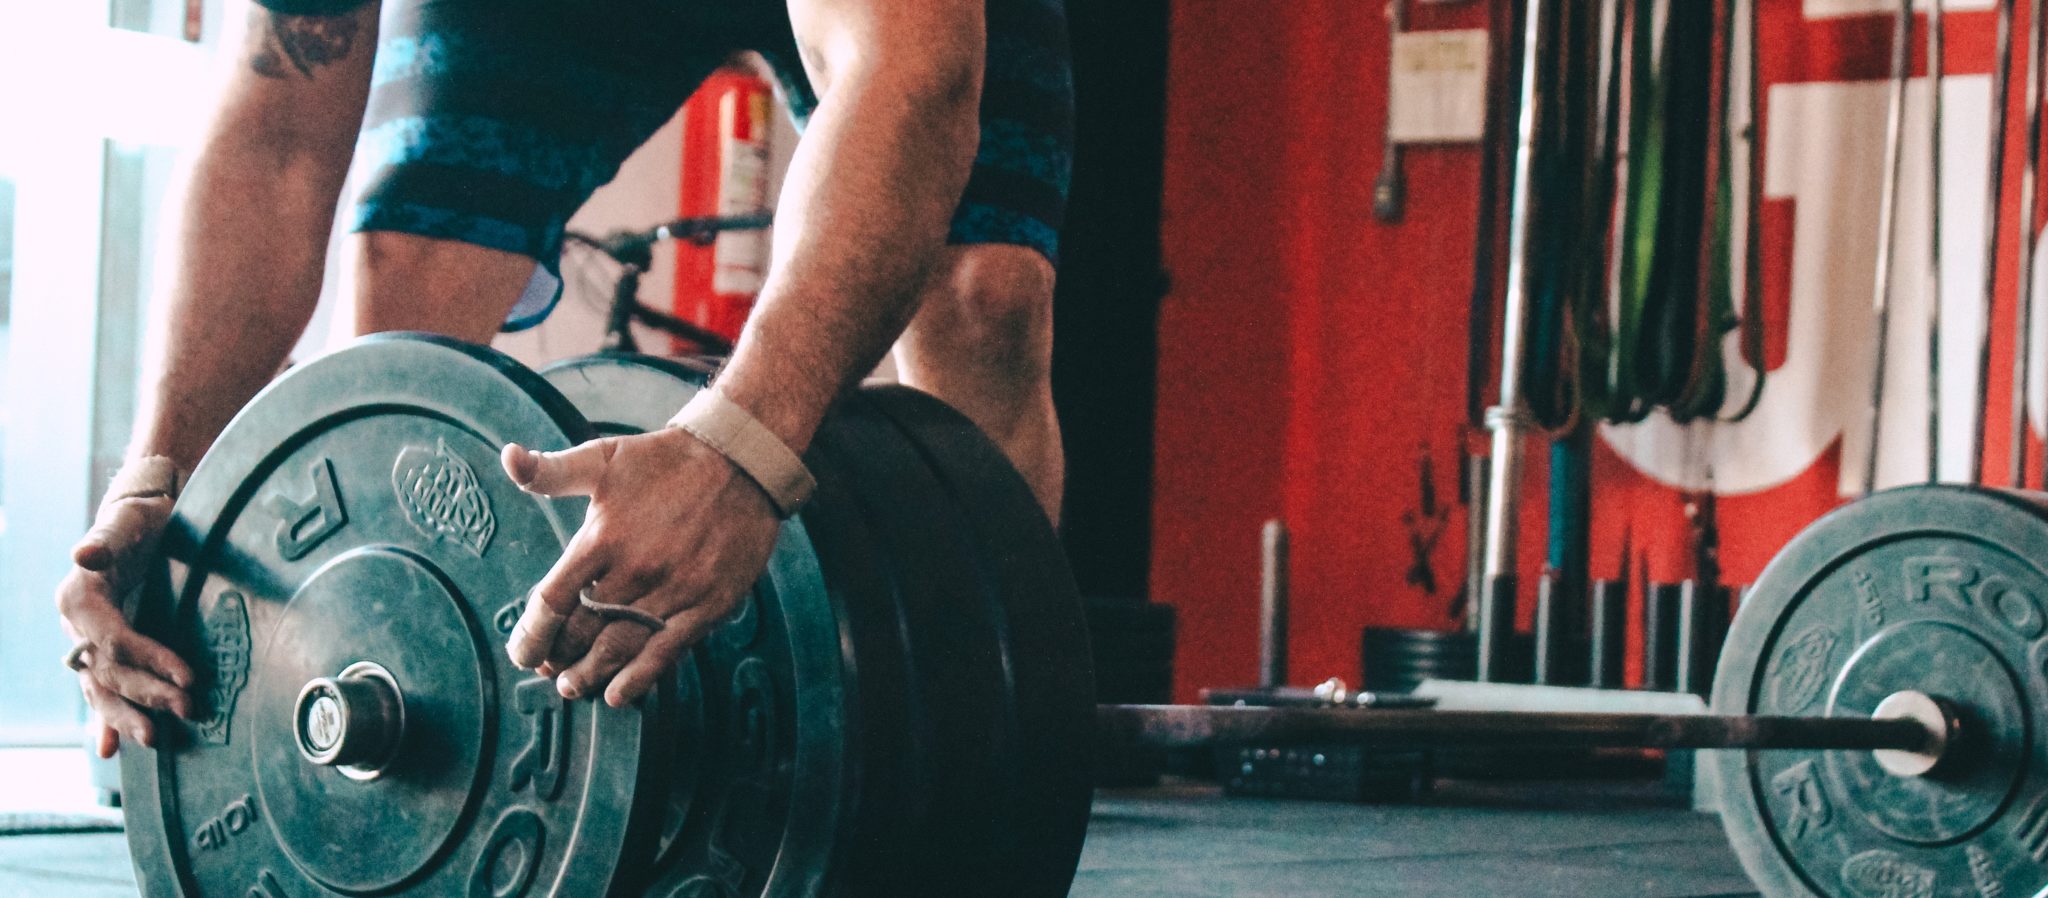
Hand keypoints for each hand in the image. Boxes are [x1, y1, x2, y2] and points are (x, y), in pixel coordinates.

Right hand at [56, 490, 196, 757]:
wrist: (139, 519)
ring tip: (152, 740)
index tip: (188, 677)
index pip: (114, 640)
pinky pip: (102, 689)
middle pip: (109, 671)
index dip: (149, 659)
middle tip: (185, 711)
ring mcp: (87, 641)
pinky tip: (110, 749)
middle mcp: (76, 625)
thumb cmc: (138, 519)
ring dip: (125, 717)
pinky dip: (106, 719)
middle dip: (146, 695)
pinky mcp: (104, 649)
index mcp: (78, 598)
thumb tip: (84, 554)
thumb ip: (105, 541)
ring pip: (101, 688)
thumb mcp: (126, 523)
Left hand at [501, 427, 783, 706]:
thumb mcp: (602, 457)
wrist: (741, 460)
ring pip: (620, 647)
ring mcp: (673, 590)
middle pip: (582, 632)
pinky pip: (666, 651)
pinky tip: (618, 694)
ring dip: (590, 674)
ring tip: (573, 686)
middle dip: (558, 658)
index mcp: (602, 537)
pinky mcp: (707, 604)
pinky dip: (639, 678)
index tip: (522, 652)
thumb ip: (550, 471)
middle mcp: (635, 568)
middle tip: (549, 671)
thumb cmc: (665, 462)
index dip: (531, 634)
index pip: (552, 600)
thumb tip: (508, 458)